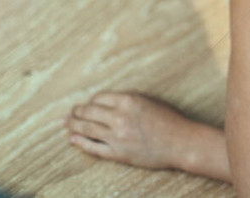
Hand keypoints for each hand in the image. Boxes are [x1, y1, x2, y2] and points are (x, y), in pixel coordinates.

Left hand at [65, 91, 197, 169]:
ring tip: (67, 124)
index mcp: (128, 101)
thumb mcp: (150, 101)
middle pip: (88, 112)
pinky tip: (73, 139)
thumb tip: (110, 101)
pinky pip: (93, 148)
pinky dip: (80, 143)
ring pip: (86, 129)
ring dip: (74, 125)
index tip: (88, 104)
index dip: (91, 101)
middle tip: (71, 113)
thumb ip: (130, 100)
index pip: (99, 98)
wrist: (182, 142)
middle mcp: (119, 117)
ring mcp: (117, 136)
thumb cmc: (171, 120)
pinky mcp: (118, 153)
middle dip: (77, 112)